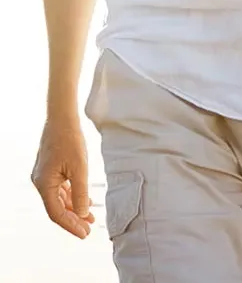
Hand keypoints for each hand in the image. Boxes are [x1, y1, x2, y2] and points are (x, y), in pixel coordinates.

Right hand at [31, 118, 94, 238]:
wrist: (62, 118)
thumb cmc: (70, 140)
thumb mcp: (80, 167)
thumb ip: (81, 191)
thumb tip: (83, 213)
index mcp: (44, 185)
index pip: (56, 213)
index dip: (71, 225)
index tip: (85, 233)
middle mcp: (41, 183)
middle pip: (57, 208)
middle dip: (74, 219)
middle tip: (89, 230)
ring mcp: (45, 177)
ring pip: (60, 199)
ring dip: (75, 208)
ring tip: (90, 219)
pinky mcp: (51, 170)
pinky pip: (61, 189)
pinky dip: (73, 196)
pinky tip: (85, 202)